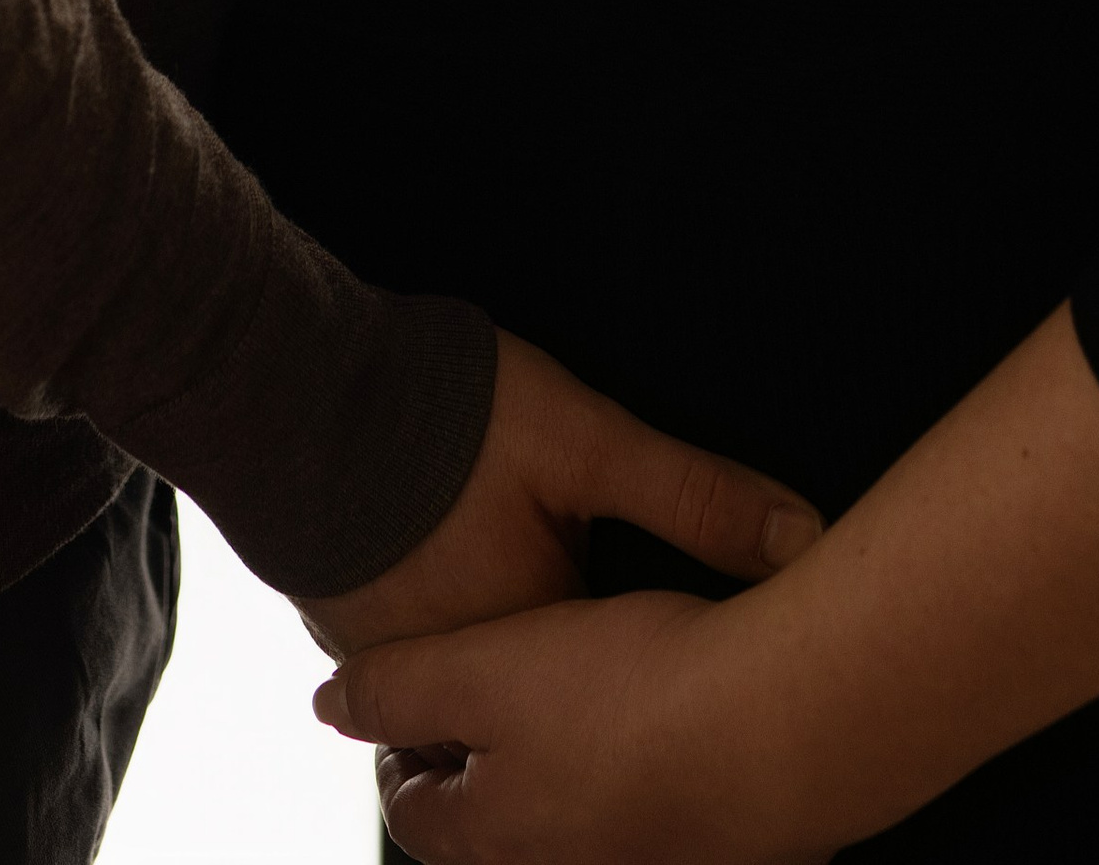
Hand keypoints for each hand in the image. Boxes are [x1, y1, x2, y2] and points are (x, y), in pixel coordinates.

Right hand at [305, 330, 819, 658]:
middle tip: (620, 674)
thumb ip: (693, 494)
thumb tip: (801, 535)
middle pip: (534, 715)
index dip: (657, 677)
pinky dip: (439, 649)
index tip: (684, 671)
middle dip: (577, 702)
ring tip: (543, 649)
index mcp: (529, 649)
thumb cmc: (448, 412)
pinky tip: (453, 592)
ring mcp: (386, 661)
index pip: (613, 701)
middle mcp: (456, 681)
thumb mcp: (588, 440)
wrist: (298, 384)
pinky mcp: (339, 626)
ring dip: (504, 686)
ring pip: (464, 698)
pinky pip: (405, 666)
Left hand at [318, 586, 833, 864]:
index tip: (406, 702)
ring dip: (568, 763)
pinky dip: (648, 764)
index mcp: (500, 833)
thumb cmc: (639, 694)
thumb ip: (398, 685)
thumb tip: (330, 706)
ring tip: (580, 692)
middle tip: (490, 695)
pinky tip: (671, 708)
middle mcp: (570, 863)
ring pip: (580, 816)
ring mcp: (650, 858)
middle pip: (496, 825)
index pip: (416, 812)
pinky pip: (662, 806)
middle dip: (483, 762)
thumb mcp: (485, 669)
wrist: (792, 720)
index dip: (399, 747)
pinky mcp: (723, 838)